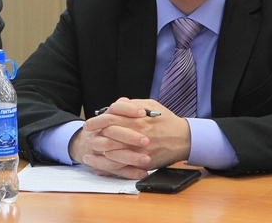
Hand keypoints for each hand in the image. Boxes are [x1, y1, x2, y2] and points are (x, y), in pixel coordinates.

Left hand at [70, 97, 190, 179]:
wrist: (184, 138)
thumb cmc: (166, 120)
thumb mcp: (150, 104)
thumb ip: (131, 104)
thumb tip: (115, 104)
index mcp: (136, 119)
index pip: (109, 120)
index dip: (95, 122)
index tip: (88, 125)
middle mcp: (136, 135)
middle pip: (107, 136)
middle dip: (94, 138)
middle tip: (87, 140)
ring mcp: (139, 150)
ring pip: (112, 153)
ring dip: (98, 154)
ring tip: (88, 154)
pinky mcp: (144, 163)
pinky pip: (123, 167)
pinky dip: (110, 167)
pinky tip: (101, 166)